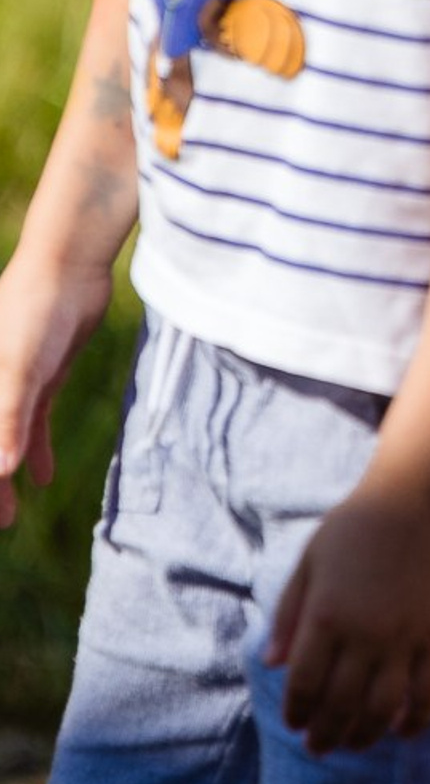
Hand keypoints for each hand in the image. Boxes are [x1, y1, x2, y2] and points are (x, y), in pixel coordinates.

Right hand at [0, 247, 113, 531]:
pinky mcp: (40, 377)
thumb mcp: (19, 371)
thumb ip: (8, 421)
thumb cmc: (33, 312)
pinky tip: (42, 478)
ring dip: (4, 478)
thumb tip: (0, 473)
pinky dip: (35, 450)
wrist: (69, 266)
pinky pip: (32, 423)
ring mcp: (12, 385)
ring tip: (9, 518)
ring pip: (3, 442)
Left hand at [266, 472, 429, 753]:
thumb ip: (289, 612)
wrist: (422, 494)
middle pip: (339, 706)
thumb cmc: (360, 523)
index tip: (297, 723)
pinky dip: (414, 721)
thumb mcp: (311, 560)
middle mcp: (364, 633)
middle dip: (325, 735)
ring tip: (356, 743)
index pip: (303, 685)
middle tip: (320, 747)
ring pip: (381, 708)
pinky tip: (402, 731)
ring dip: (364, 736)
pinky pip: (428, 691)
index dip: (297, 712)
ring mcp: (405, 635)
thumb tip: (271, 663)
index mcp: (326, 616)